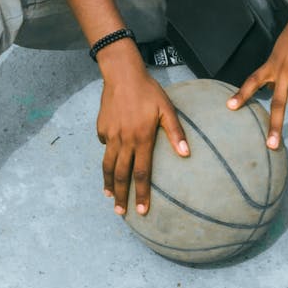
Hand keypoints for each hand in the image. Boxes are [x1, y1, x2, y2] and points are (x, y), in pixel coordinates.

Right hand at [97, 65, 188, 215]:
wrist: (122, 74)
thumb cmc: (149, 91)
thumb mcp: (166, 108)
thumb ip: (175, 132)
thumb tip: (186, 154)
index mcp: (141, 138)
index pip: (141, 173)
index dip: (141, 193)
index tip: (142, 210)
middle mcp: (124, 140)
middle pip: (121, 175)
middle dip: (121, 196)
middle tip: (121, 213)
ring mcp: (110, 135)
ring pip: (108, 165)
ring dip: (109, 183)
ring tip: (110, 196)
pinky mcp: (101, 128)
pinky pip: (104, 146)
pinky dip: (107, 156)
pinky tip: (110, 162)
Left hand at [227, 0, 287, 148]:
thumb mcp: (281, 48)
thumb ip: (277, 67)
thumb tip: (272, 84)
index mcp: (271, 63)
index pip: (252, 81)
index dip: (241, 94)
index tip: (230, 107)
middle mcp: (281, 70)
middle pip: (275, 102)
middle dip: (273, 125)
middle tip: (270, 146)